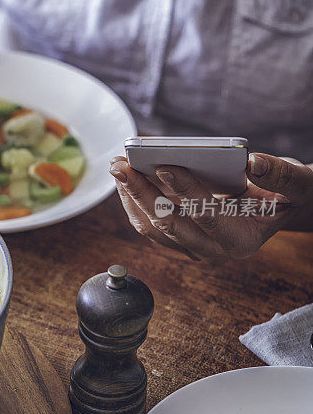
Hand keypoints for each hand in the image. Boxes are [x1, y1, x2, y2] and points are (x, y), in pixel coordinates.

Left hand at [109, 153, 312, 262]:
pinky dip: (134, 201)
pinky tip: (126, 177)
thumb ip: (280, 175)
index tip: (166, 166)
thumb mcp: (295, 183)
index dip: (187, 191)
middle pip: (169, 225)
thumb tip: (254, 162)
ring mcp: (194, 249)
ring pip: (152, 228)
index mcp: (241, 240)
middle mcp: (214, 251)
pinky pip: (149, 225)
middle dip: (142, 193)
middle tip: (122, 165)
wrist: (280, 209)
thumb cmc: (287, 193)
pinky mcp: (180, 241)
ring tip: (118, 167)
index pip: (207, 216)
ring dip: (131, 197)